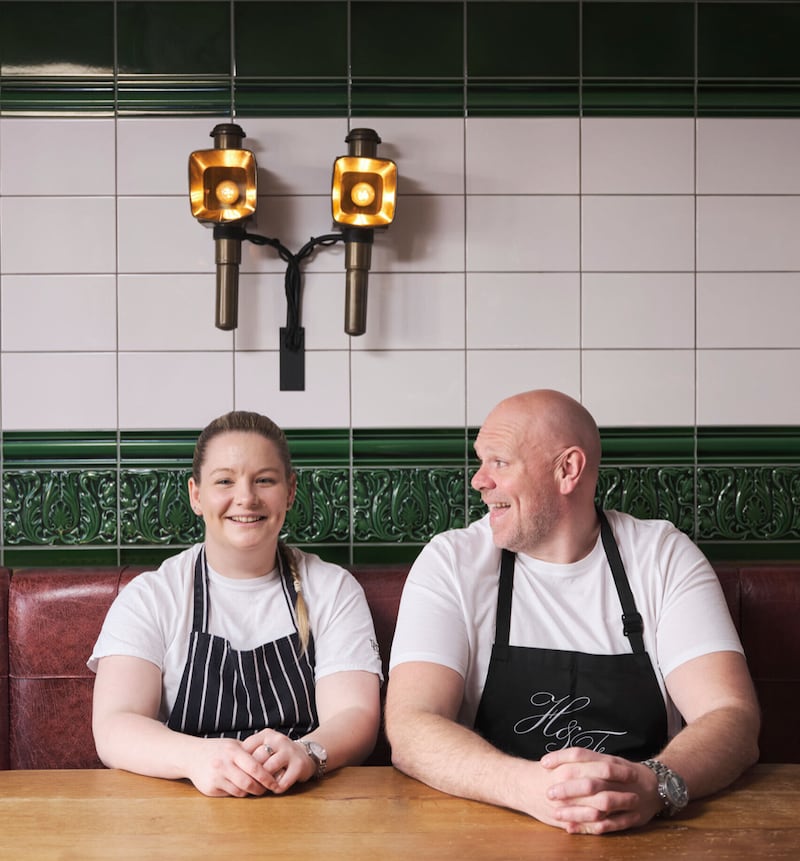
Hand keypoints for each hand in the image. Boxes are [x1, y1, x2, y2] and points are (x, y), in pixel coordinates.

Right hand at [184, 736, 279, 797]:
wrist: (191, 755)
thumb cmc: (217, 749)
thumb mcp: (233, 745)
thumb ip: (249, 752)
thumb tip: (272, 760)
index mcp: (232, 751)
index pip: (254, 766)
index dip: (267, 777)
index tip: (275, 782)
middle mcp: (224, 764)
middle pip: (248, 782)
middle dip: (261, 788)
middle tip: (267, 789)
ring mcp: (215, 777)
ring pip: (240, 791)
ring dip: (250, 792)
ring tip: (255, 789)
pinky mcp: (210, 789)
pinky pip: (229, 795)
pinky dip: (238, 793)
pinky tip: (241, 789)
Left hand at [243, 730, 315, 792]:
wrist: (306, 754)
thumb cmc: (278, 753)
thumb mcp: (265, 746)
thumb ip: (250, 752)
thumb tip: (230, 767)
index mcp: (266, 734)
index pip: (247, 748)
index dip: (240, 764)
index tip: (237, 774)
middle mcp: (278, 740)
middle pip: (257, 759)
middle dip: (251, 775)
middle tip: (248, 785)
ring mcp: (289, 751)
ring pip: (269, 769)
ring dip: (263, 782)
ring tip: (262, 788)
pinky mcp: (299, 765)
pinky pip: (283, 781)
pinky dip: (277, 788)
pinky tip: (275, 788)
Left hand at [539, 748, 659, 833]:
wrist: (657, 785)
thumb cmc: (623, 773)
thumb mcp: (606, 761)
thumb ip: (585, 762)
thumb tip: (554, 762)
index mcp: (609, 761)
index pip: (582, 754)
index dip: (562, 757)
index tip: (544, 763)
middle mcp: (617, 779)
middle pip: (592, 781)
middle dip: (569, 789)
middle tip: (549, 793)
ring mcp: (626, 798)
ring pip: (601, 805)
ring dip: (578, 811)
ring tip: (557, 814)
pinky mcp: (632, 817)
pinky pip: (610, 824)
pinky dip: (591, 827)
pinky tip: (573, 828)